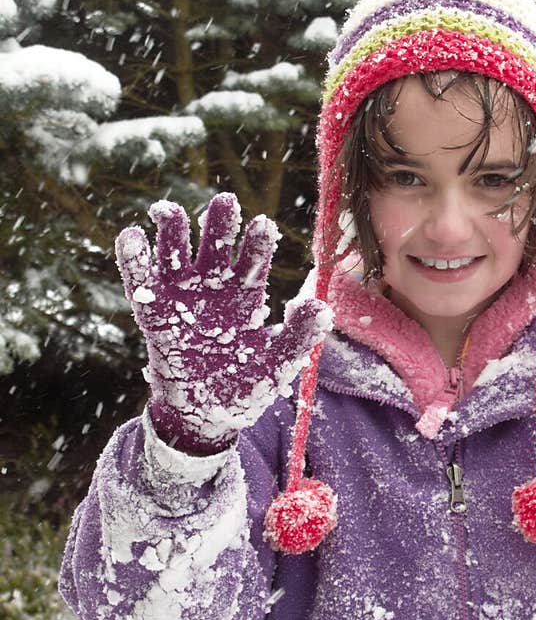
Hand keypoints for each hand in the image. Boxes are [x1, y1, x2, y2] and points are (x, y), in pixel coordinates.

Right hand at [116, 192, 332, 454]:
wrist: (207, 417)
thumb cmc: (247, 387)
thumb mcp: (277, 365)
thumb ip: (297, 336)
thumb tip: (319, 307)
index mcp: (246, 295)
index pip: (254, 260)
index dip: (257, 242)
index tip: (262, 224)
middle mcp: (214, 288)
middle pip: (216, 246)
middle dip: (219, 224)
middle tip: (224, 202)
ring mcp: (182, 297)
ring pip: (176, 254)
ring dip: (172, 231)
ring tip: (168, 211)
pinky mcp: (154, 314)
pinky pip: (140, 282)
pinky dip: (133, 259)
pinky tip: (132, 236)